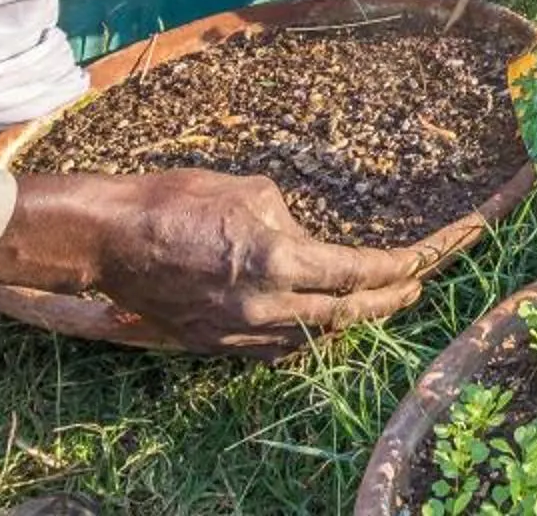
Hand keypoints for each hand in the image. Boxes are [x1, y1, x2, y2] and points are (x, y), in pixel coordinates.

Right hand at [0, 169, 430, 356]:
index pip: (357, 273)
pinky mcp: (214, 344)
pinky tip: (317, 316)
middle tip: (417, 286)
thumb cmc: (175, 199)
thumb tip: (305, 238)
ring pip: (313, 336)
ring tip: (376, 298)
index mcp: (277, 262)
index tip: (427, 260)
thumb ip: (290, 222)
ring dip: (348, 319)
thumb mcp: (249, 191)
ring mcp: (238, 333)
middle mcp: (264, 308)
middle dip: (389, 300)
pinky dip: (306, 331)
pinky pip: (276, 346)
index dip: (399, 268)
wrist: (108, 239)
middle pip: (347, 315)